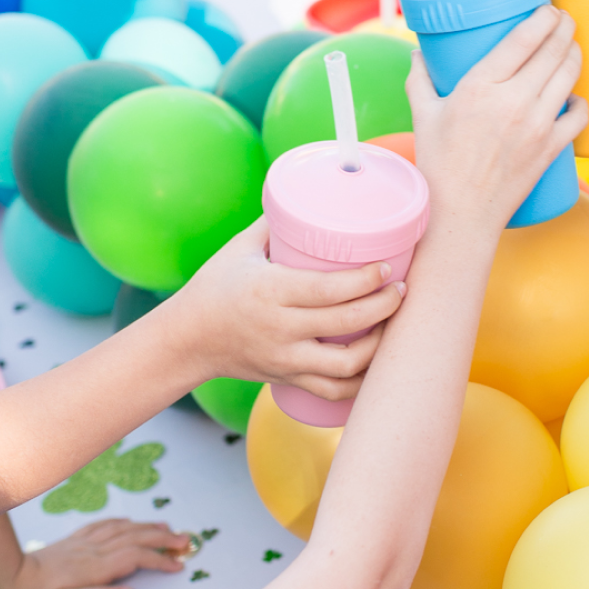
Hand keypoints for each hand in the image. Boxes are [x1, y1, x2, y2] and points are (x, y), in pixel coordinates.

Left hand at [0, 518, 193, 588]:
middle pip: (136, 538)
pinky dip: (122, 522)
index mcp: (96, 568)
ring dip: (147, 526)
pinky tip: (129, 521)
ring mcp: (85, 543)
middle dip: (163, 537)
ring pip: (123, 529)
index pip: (137, 558)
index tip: (179, 566)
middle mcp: (95, 551)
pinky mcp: (74, 541)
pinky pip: (104, 525)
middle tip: (186, 540)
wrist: (8, 576)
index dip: (161, 560)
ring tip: (167, 527)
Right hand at [167, 217, 405, 402]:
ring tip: (393, 323)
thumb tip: (313, 197)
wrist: (187, 339)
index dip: (365, 280)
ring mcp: (286, 360)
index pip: (328, 290)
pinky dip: (362, 383)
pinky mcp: (289, 380)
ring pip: (347, 365)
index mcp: (270, 292)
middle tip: (402, 289)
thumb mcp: (241, 248)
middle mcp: (280, 329)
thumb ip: (277, 224)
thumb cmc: (215, 287)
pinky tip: (378, 364)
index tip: (387, 267)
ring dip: (379, 346)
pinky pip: (334, 391)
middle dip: (384, 306)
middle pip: (346, 324)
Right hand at [409, 3, 586, 232]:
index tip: (548, 8)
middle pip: (554, 50)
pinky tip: (573, 96)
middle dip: (565, 27)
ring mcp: (537, 125)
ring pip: (570, 76)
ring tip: (571, 47)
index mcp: (481, 87)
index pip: (525, 38)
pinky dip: (581, 101)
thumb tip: (418, 54)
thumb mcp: (423, 116)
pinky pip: (580, 115)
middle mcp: (514, 101)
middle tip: (564, 21)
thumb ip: (419, 80)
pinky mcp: (551, 148)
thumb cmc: (438, 166)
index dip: (544, 16)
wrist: (460, 215)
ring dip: (575, 54)